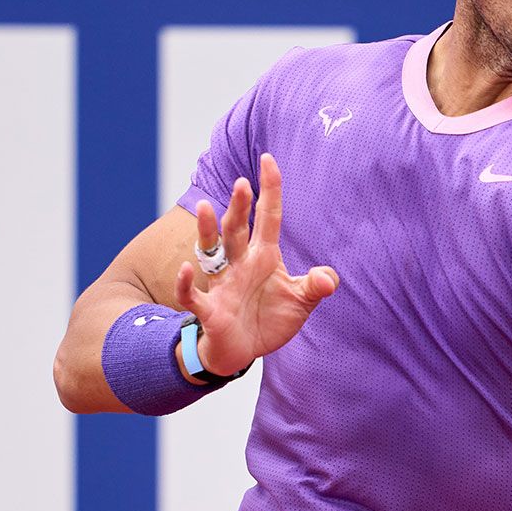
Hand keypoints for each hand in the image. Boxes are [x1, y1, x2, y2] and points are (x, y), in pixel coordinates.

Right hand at [175, 153, 338, 375]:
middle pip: (238, 228)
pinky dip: (186, 283)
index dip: (270, 189)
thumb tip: (326, 278)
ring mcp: (223, 284)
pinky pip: (193, 294)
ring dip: (208, 230)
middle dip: (239, 206)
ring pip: (213, 251)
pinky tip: (184, 269)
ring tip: (205, 207)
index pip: (268, 216)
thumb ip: (316, 286)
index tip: (268, 159)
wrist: (244, 351)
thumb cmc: (270, 319)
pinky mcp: (211, 309)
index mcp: (264, 256)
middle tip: (242, 182)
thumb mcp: (301, 301)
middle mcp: (241, 263)